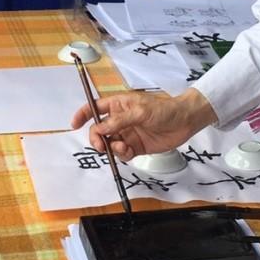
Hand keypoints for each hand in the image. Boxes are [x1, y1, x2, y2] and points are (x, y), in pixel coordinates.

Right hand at [69, 88, 217, 159]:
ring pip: (109, 144)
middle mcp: (120, 120)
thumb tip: (100, 129)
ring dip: (110, 148)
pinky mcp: (136, 147)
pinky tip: (128, 151)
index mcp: (118, 105)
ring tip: (121, 147)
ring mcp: (127, 134)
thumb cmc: (164, 109)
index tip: (74, 125)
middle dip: (96, 138)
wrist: (185, 122)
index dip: (83, 115)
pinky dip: (121, 155)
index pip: (95, 108)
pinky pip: (121, 153)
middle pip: (98, 130)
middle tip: (101, 145)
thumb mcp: (139, 111)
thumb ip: (118, 121)